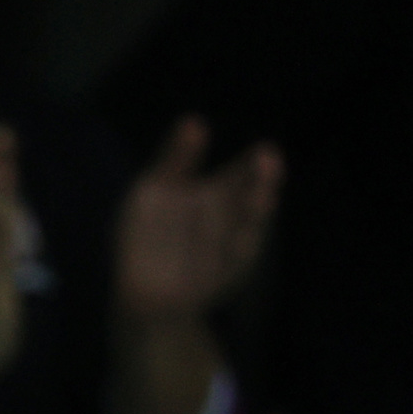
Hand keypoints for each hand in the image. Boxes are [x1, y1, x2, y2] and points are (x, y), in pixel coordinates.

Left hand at [114, 115, 281, 324]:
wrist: (142, 292)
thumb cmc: (150, 234)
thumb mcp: (154, 190)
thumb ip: (176, 159)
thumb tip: (194, 121)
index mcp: (219, 193)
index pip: (242, 174)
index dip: (254, 165)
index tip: (266, 152)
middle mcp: (230, 221)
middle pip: (250, 200)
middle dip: (260, 184)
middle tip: (270, 163)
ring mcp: (227, 251)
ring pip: (247, 231)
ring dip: (255, 216)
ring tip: (263, 198)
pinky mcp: (217, 281)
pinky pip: (230, 268)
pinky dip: (235, 256)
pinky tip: (240, 241)